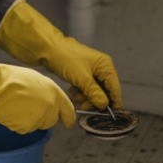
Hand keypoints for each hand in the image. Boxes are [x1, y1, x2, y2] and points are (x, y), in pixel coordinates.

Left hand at [0, 0, 122, 111]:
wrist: (48, 49)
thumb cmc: (67, 60)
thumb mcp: (82, 78)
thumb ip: (95, 93)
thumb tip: (104, 105)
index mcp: (105, 65)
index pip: (114, 86)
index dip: (114, 100)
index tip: (111, 114)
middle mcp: (101, 67)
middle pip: (104, 90)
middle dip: (95, 100)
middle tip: (85, 107)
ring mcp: (91, 70)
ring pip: (94, 90)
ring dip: (86, 96)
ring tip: (75, 95)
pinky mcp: (81, 73)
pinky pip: (85, 87)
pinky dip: (80, 91)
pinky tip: (72, 90)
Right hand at [0, 44, 75, 133]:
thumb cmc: (11, 79)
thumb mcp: (36, 80)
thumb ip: (46, 93)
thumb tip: (48, 101)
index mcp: (54, 93)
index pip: (67, 110)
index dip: (68, 117)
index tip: (69, 122)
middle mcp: (50, 107)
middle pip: (51, 121)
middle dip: (43, 117)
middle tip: (28, 106)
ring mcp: (38, 119)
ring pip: (37, 125)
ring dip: (29, 119)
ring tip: (16, 105)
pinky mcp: (26, 127)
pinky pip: (24, 128)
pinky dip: (18, 123)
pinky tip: (11, 111)